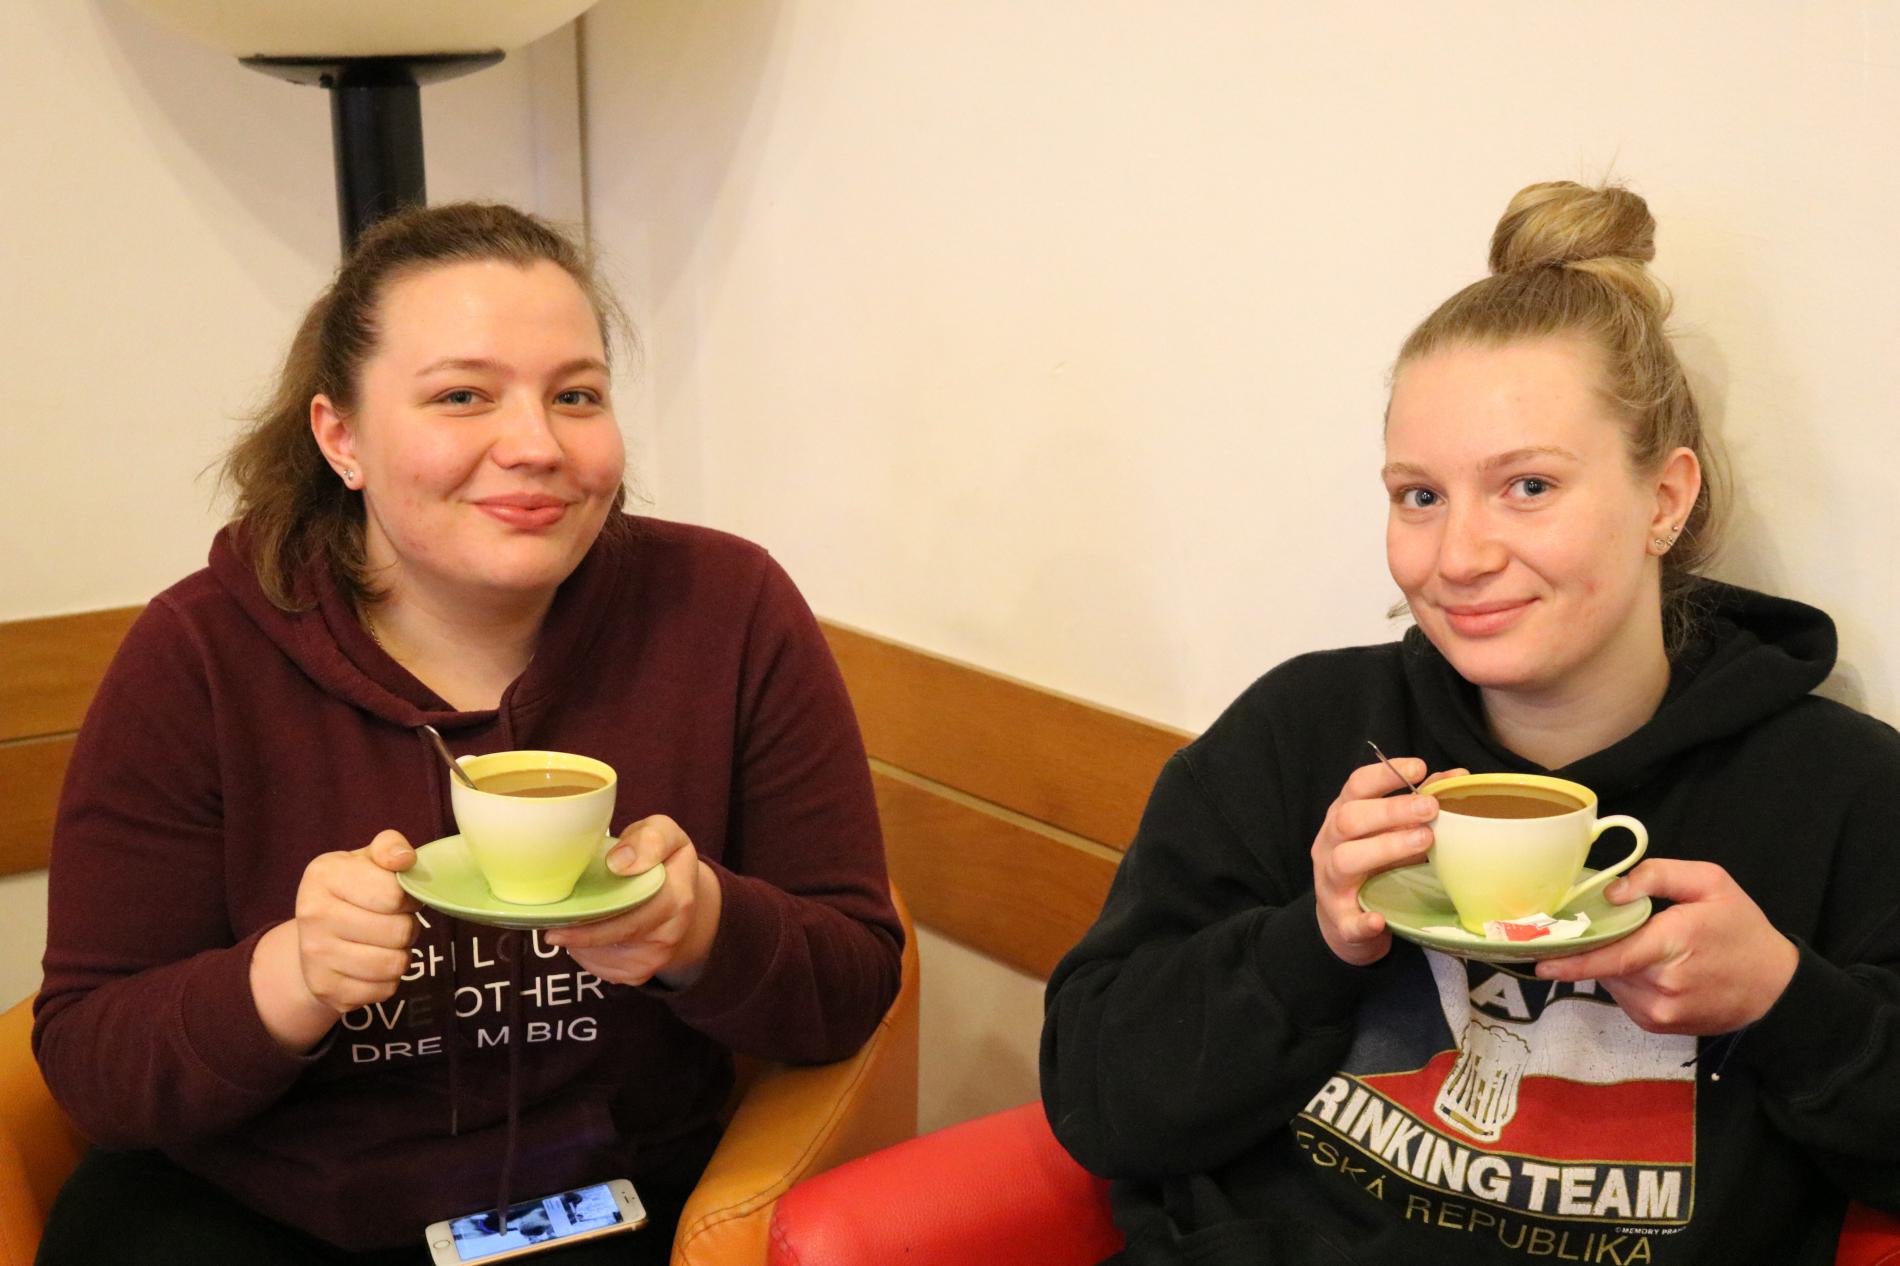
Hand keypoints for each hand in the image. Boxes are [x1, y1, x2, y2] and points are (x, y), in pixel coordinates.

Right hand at [252, 830, 419, 1050]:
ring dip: (401, 954)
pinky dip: (387, 980)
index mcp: (324, 874)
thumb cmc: (354, 892)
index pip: (394, 894)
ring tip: (384, 942)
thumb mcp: (368, 860)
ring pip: (395, 964)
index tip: (399, 896)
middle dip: (407, 926)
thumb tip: (404, 859)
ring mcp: (316, 956)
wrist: (314, 938)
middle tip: (393, 921)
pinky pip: (385, 990)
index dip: (409, 897)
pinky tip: (371, 964)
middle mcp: (312, 914)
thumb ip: (390, 846)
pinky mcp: (326, 990)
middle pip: (399, 931)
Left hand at [545, 815, 722, 987]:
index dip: (603, 911)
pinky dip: (585, 952)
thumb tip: (619, 862)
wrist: (679, 897)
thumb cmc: (662, 859)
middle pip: (616, 937)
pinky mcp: (639, 973)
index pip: (639, 907)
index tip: (569, 913)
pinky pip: (601, 968)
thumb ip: (650, 839)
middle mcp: (671, 932)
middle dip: (581, 935)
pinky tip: (586, 932)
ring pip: (603, 956)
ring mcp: (656, 957)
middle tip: (550, 930)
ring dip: (580, 942)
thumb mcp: (664, 833)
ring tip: (574, 919)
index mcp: (677, 896)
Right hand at [1312, 758, 1466, 965]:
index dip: (1385, 774)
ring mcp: (1330, 881)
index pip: (1356, 786)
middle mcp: (1330, 844)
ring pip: (1345, 860)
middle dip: (1391, 810)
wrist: (1344, 918)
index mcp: (1343, 817)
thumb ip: (1418, 805)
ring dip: (1384, 848)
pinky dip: (1362, 921)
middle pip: (1350, 819)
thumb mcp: (1390, 831)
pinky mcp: (1338, 919)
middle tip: (1430, 809)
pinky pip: (1347, 921)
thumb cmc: (1373, 865)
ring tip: (1425, 842)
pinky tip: (1380, 920)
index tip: (1418, 768)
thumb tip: (1457, 777)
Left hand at [1535, 859, 1798, 1034]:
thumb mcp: (1710, 882)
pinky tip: (1652, 969)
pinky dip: (1627, 981)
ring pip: (1612, 983)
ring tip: (1645, 948)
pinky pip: (1625, 998)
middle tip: (1604, 929)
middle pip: (1607, 965)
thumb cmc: (1741, 929)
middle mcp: (1664, 985)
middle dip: (1598, 947)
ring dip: (1614, 965)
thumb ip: (1656, 876)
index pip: (1613, 956)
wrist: (1776, 987)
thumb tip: (1612, 893)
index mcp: (1674, 944)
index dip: (1573, 960)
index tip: (1539, 960)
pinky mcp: (1660, 1025)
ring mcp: (1662, 1011)